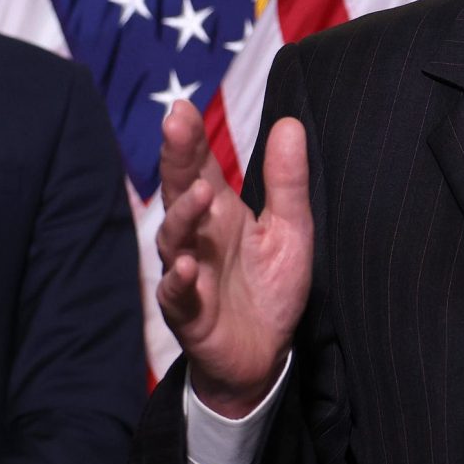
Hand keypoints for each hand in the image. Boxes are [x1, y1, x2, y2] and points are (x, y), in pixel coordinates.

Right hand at [157, 104, 313, 415]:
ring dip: (182, 215)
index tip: (181, 107)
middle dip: (175, 159)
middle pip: (178, 191)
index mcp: (218, 213)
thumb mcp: (290, 230)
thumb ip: (287, 182)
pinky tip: (187, 266)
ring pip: (173, 239)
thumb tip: (290, 123)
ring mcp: (187, 273)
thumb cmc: (270, 289)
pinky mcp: (189, 313)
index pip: (199, 167)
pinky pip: (176, 294)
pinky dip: (179, 280)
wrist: (265, 355)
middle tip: (176, 125)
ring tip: (199, 194)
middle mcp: (196, 237)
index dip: (189, 139)